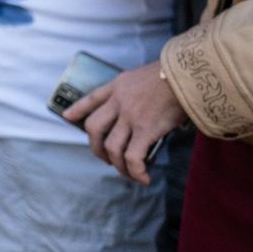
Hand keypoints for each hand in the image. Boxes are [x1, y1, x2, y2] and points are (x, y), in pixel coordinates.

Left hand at [65, 61, 187, 184]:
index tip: (68, 116)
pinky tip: (144, 177)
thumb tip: (148, 111)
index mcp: (118, 85)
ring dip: (118, 165)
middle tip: (106, 158)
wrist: (184, 74)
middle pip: (94, 128)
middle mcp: (118, 102)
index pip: (91, 98)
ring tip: (128, 172)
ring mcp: (129, 117)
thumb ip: (137, 92)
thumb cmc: (172, 74)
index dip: (78, 109)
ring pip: (112, 147)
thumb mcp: (144, 76)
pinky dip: (135, 171)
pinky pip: (133, 157)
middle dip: (96, 147)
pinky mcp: (144, 130)